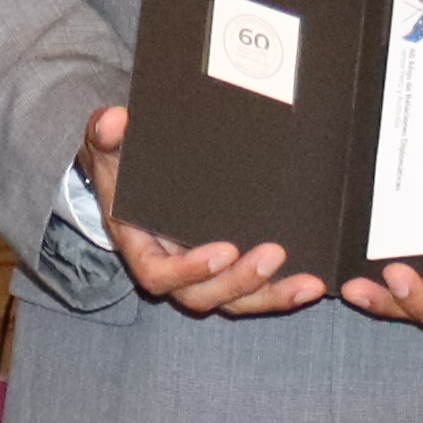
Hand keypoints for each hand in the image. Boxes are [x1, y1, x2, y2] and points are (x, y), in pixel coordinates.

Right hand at [79, 105, 326, 317]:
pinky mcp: (232, 269)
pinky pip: (256, 293)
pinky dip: (283, 292)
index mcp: (141, 246)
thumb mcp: (108, 147)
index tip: (222, 251)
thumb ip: (106, 134)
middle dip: (239, 282)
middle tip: (272, 254)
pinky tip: (316, 284)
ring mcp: (204, 273)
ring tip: (307, 282)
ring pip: (235, 301)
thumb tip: (114, 121)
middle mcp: (173, 268)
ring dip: (271, 295)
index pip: (158, 275)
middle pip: (202, 295)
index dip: (189, 271)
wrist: (132, 177)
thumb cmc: (122, 166)